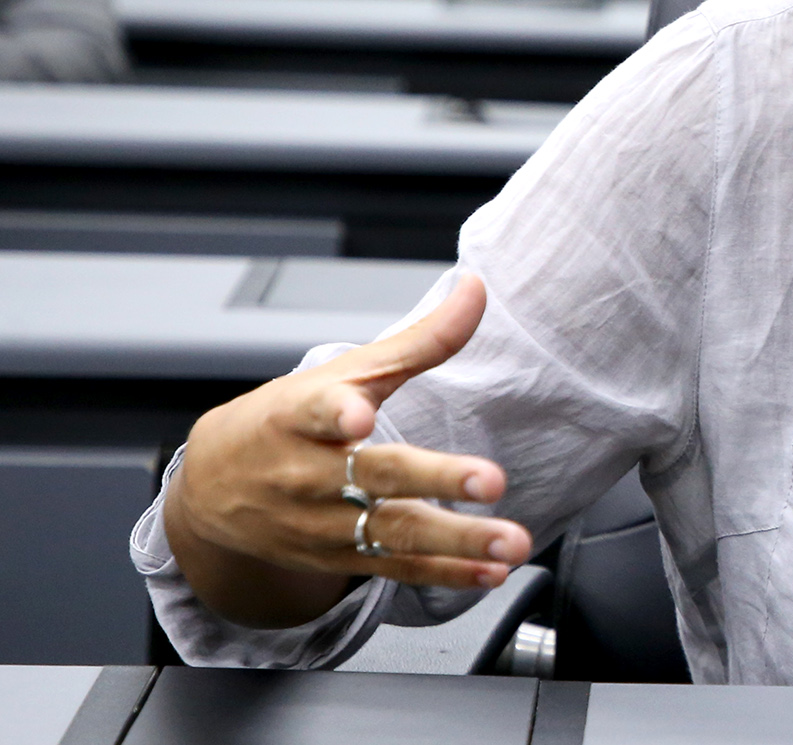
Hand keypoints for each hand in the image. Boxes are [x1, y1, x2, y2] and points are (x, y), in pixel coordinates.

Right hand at [162, 275, 532, 628]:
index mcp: (299, 415)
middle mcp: (308, 473)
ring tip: (510, 544)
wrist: (212, 488)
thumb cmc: (286, 419)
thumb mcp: (341, 372)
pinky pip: (395, 569)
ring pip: (394, 533)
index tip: (357, 414)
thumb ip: (416, 338)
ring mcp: (322, 523)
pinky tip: (489, 572)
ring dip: (458, 542)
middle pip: (376, 476)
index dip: (336, 411)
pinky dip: (445, 573)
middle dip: (436, 479)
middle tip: (490, 480)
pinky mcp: (337, 558)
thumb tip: (476, 287)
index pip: (316, 409)